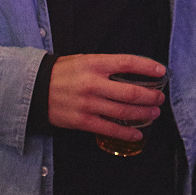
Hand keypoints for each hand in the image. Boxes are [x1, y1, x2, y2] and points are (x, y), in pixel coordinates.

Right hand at [46, 54, 165, 139]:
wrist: (34, 89)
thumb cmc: (62, 72)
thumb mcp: (83, 60)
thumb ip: (106, 66)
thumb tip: (132, 71)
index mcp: (94, 64)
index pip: (127, 63)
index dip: (147, 67)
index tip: (162, 71)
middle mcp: (93, 83)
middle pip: (130, 91)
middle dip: (150, 96)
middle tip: (160, 98)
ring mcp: (88, 104)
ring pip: (123, 111)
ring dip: (143, 113)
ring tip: (154, 113)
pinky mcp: (82, 121)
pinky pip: (109, 129)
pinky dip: (126, 133)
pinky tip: (137, 134)